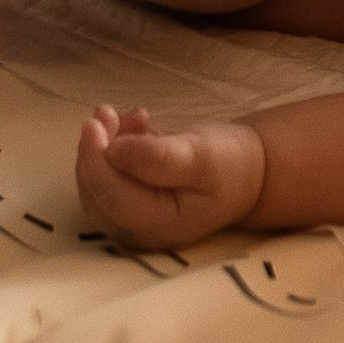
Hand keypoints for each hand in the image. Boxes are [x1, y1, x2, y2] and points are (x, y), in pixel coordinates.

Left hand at [78, 102, 265, 247]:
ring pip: (98, 185)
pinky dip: (112, 149)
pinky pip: (108, 178)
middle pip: (96, 194)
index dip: (94, 161)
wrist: (250, 174)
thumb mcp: (201, 156)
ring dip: (102, 146)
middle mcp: (140, 230)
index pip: (111, 197)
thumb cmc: (230, 165)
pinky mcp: (132, 203)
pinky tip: (134, 126)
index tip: (92, 123)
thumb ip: (159, 158)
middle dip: (94, 150)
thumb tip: (114, 151)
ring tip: (128, 115)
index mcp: (159, 225)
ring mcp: (134, 220)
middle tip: (107, 112)